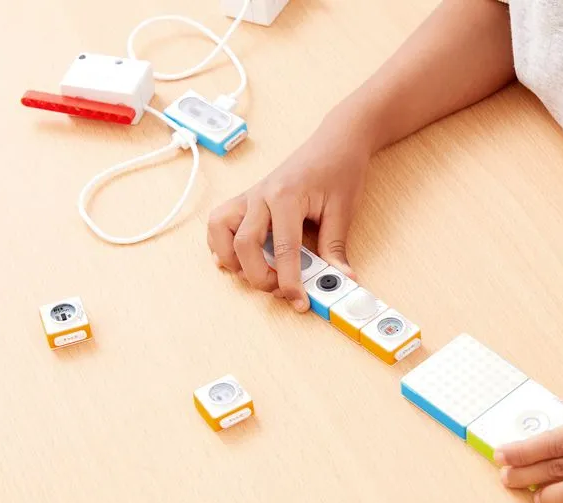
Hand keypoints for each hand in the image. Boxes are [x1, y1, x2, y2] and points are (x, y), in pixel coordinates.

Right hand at [207, 116, 370, 311]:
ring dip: (233, 260)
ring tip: (257, 272)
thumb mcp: (343, 211)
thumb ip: (336, 249)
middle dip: (259, 276)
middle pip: (243, 245)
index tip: (300, 301)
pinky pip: (219, 223)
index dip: (290, 282)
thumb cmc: (339, 170)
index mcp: (286, 196)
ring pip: (219, 231)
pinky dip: (222, 244)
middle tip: (281, 289)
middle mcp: (260, 195)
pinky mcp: (246, 200)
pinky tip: (240, 258)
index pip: (284, 249)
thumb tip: (340, 281)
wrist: (335, 141)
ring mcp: (249, 196)